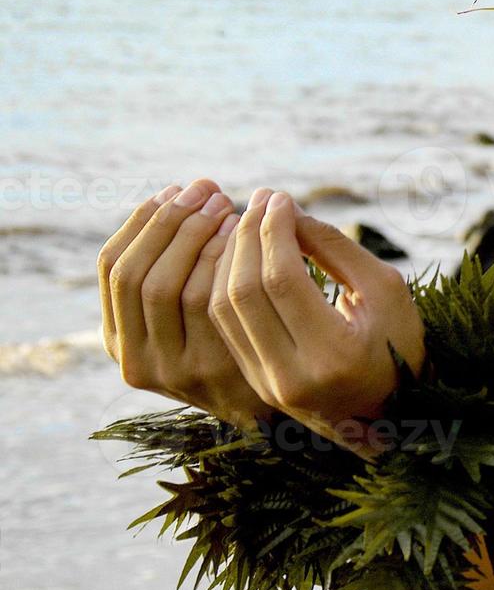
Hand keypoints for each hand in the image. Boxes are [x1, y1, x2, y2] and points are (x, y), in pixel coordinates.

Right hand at [99, 178, 277, 432]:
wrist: (283, 400)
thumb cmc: (237, 340)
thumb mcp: (188, 317)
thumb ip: (173, 273)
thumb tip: (174, 198)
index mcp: (120, 340)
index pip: (112, 268)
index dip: (140, 223)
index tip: (172, 190)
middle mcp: (136, 361)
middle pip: (136, 275)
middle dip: (169, 223)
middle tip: (206, 189)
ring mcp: (172, 371)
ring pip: (167, 287)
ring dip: (194, 237)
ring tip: (226, 206)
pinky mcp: (212, 371)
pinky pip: (206, 303)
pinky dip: (218, 263)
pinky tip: (243, 236)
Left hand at [208, 189, 426, 459]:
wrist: (393, 413)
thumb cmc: (399, 343)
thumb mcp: (386, 290)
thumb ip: (337, 249)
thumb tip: (287, 214)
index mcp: (335, 355)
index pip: (283, 279)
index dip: (275, 231)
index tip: (281, 198)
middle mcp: (292, 376)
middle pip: (245, 292)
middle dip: (246, 237)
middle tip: (259, 201)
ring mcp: (268, 385)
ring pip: (224, 308)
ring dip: (228, 257)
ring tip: (246, 222)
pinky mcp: (254, 384)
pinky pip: (224, 325)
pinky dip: (225, 282)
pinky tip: (239, 255)